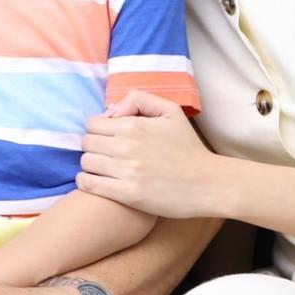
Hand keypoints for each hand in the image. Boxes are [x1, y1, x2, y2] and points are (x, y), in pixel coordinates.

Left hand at [79, 90, 221, 218]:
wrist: (208, 183)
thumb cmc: (188, 148)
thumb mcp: (171, 112)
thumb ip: (140, 100)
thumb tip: (112, 110)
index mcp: (134, 126)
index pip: (93, 123)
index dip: (98, 129)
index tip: (108, 137)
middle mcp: (126, 147)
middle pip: (86, 142)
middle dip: (94, 146)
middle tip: (105, 153)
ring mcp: (126, 171)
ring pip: (86, 163)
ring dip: (91, 164)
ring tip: (102, 168)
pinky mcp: (127, 194)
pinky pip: (89, 184)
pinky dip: (87, 182)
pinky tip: (97, 181)